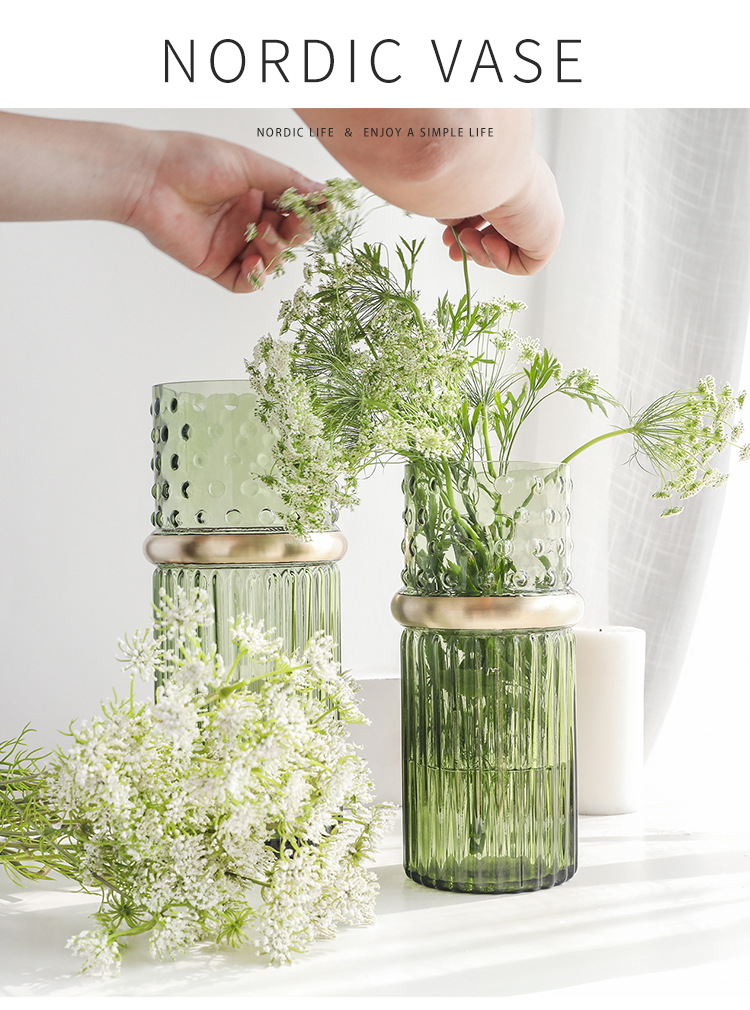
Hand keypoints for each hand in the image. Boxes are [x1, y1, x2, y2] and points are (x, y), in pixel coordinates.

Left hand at [124, 130, 322, 291]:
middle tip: (294, 224)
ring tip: (264, 235)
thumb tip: (323, 192)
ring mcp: (232, 243)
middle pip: (287, 237)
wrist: (149, 178)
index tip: (325, 210)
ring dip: (276, 251)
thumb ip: (287, 183)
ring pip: (271, 260)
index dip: (310, 211)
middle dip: (297, 232)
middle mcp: (246, 218)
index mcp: (255, 191)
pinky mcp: (215, 264)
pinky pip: (245, 282)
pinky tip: (253, 263)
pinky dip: (256, 277)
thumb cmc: (192, 160)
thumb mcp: (249, 165)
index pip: (294, 208)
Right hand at [440, 155, 563, 275]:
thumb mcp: (458, 188)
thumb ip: (456, 205)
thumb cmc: (468, 167)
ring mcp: (541, 216)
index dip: (467, 223)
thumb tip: (446, 220)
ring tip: (463, 239)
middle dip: (471, 243)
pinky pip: (525, 264)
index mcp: (513, 175)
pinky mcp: (547, 239)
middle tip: (450, 248)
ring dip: (479, 250)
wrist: (489, 162)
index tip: (447, 228)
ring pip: (510, 249)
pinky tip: (488, 241)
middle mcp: (530, 194)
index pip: (494, 209)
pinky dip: (500, 259)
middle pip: (501, 231)